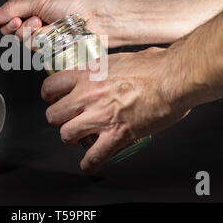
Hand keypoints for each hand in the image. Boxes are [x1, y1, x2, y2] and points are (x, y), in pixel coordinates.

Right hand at [0, 0, 133, 47]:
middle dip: (20, 26)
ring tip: (50, 25)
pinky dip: (45, 43)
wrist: (100, 17)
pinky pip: (40, 50)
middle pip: (15, 31)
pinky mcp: (55, 48)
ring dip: (35, 34)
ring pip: (26, 42)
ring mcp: (48, 35)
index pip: (10, 15)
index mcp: (36, 4)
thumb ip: (11, 9)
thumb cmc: (78, 2)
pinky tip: (56, 36)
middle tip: (32, 20)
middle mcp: (40, 20)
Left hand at [40, 48, 190, 173]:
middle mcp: (87, 95)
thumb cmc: (154, 65)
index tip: (53, 98)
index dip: (49, 95)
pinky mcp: (116, 135)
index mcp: (88, 74)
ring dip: (71, 138)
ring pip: (66, 135)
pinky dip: (90, 163)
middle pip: (53, 115)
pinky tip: (90, 164)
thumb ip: (108, 67)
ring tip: (77, 139)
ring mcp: (99, 116)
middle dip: (58, 120)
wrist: (173, 78)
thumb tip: (111, 69)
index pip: (51, 86)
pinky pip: (93, 156)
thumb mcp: (120, 59)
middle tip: (66, 119)